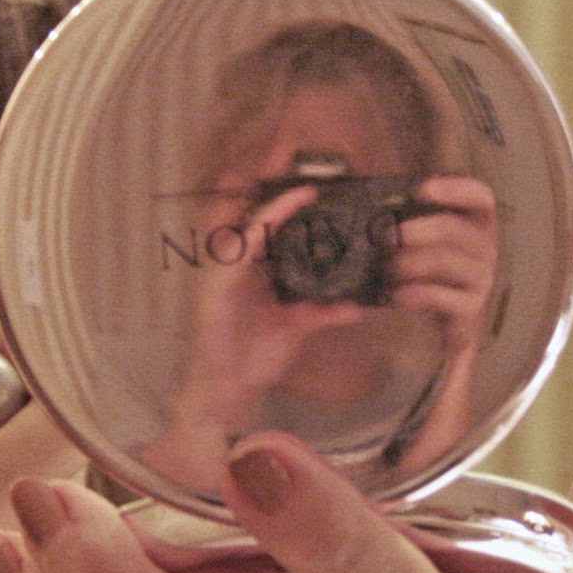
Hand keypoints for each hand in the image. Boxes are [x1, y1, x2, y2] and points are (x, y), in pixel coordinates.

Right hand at [143, 184, 367, 488]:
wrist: (228, 392)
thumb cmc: (254, 358)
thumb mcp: (296, 329)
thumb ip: (322, 313)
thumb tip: (358, 305)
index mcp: (253, 273)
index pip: (270, 232)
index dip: (289, 209)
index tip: (319, 191)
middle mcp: (237, 268)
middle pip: (257, 221)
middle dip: (279, 197)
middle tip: (313, 179)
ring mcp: (223, 275)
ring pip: (246, 229)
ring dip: (272, 208)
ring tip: (302, 192)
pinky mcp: (215, 287)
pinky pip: (236, 253)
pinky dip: (255, 234)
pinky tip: (273, 222)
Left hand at [389, 175, 496, 358]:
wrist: (434, 325)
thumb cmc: (424, 272)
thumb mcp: (417, 244)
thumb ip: (403, 222)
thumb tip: (368, 203)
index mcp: (474, 225)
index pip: (481, 199)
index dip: (457, 189)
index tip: (423, 189)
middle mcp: (484, 249)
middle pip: (456, 229)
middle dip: (421, 229)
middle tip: (392, 235)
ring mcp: (480, 279)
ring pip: (446, 260)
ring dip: (412, 262)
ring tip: (388, 269)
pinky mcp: (470, 308)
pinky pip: (440, 295)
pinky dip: (415, 293)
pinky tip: (398, 295)